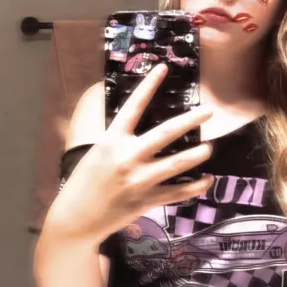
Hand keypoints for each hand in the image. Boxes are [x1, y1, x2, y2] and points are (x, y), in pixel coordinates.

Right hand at [44, 63, 213, 244]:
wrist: (76, 218)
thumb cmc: (83, 181)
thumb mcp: (95, 151)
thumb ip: (115, 137)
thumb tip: (128, 120)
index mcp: (112, 140)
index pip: (134, 106)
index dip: (149, 85)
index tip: (163, 68)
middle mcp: (128, 157)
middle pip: (165, 134)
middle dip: (190, 120)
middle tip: (209, 111)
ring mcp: (140, 180)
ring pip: (177, 163)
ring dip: (197, 154)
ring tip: (209, 147)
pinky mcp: (147, 201)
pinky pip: (178, 192)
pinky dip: (195, 186)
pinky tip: (207, 179)